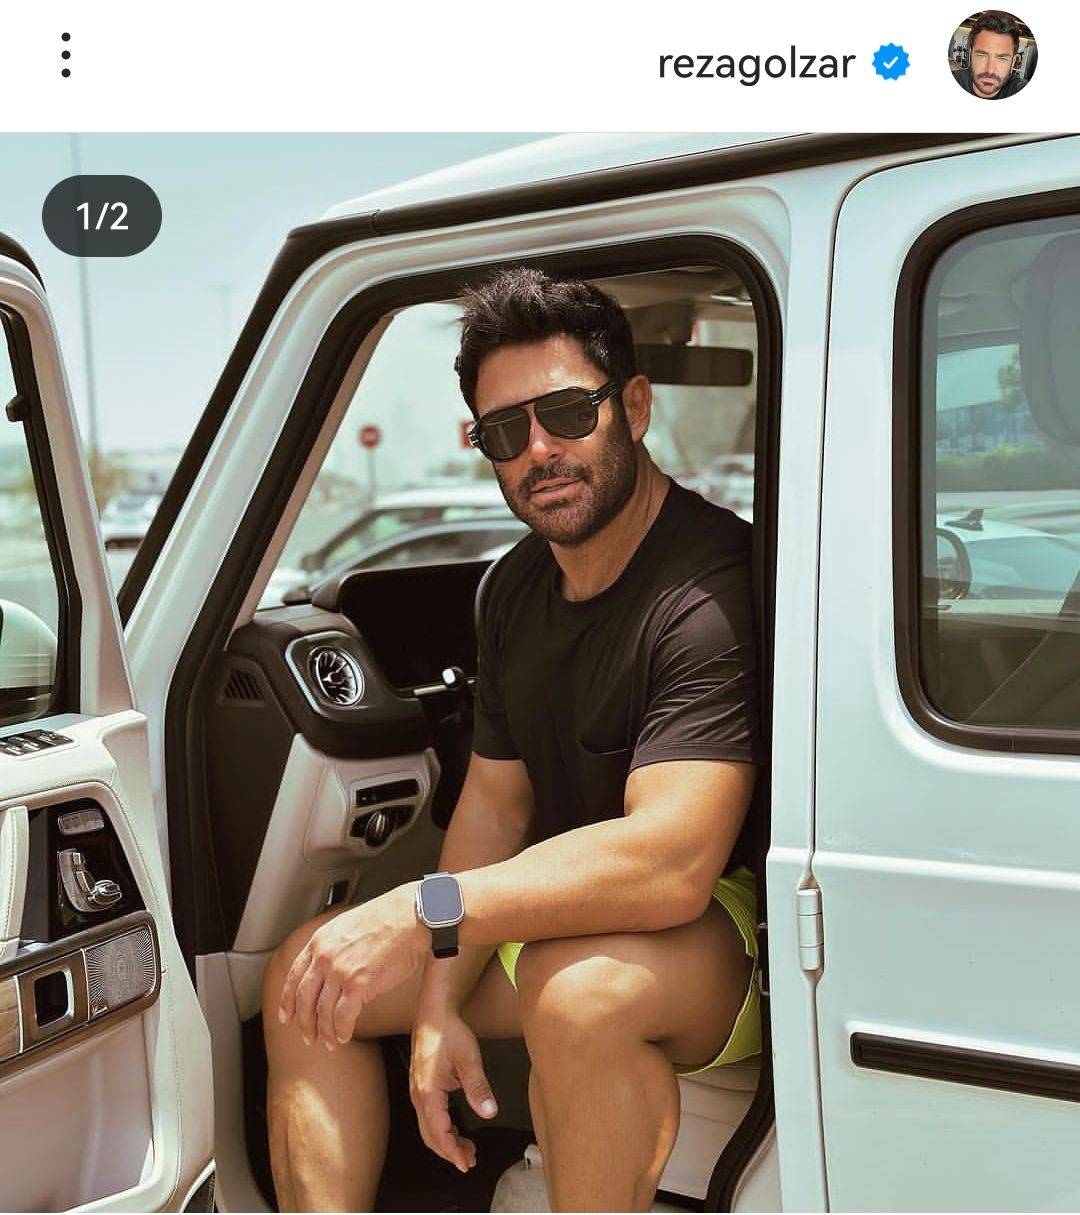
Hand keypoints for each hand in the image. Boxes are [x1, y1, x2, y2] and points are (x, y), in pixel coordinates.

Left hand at [277, 883, 425, 1047]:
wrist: (412, 914)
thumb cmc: (389, 918)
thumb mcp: (348, 926)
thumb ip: (335, 948)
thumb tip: (332, 972)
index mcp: (320, 941)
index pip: (294, 977)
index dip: (287, 1001)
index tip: (286, 1016)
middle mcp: (325, 956)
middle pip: (304, 999)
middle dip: (304, 1023)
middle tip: (308, 1037)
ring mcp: (340, 970)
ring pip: (322, 1011)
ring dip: (325, 1032)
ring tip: (330, 1042)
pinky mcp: (359, 983)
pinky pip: (343, 1016)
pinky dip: (342, 1030)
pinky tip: (345, 1036)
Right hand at [410, 1010, 497, 1171]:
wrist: (434, 1013)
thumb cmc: (449, 1032)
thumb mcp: (469, 1059)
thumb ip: (478, 1088)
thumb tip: (489, 1113)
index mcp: (428, 1092)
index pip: (439, 1133)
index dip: (453, 1152)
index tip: (466, 1164)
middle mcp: (418, 1095)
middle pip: (430, 1135)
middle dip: (450, 1151)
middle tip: (470, 1161)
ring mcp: (417, 1091)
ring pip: (428, 1127)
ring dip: (446, 1141)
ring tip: (467, 1149)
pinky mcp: (421, 1086)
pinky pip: (429, 1116)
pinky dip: (442, 1128)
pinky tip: (456, 1129)